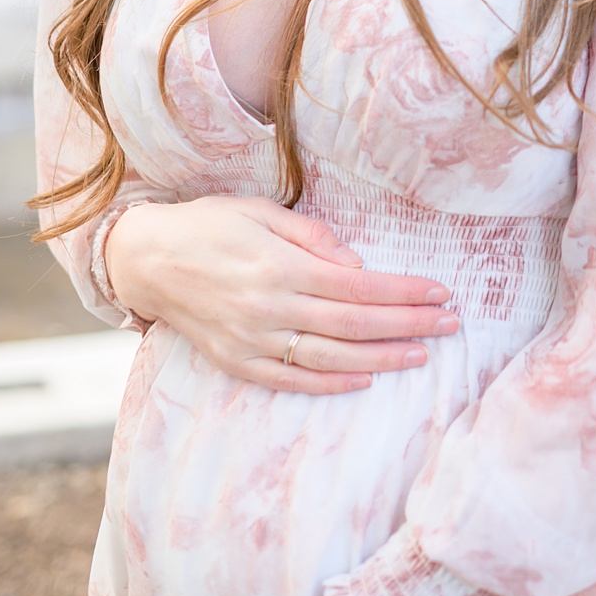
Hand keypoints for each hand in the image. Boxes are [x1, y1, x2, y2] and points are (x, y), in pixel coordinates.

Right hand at [106, 197, 457, 394]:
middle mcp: (269, 308)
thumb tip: (358, 264)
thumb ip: (313, 238)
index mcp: (281, 268)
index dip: (405, 292)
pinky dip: (329, 383)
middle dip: (409, 325)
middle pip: (354, 323)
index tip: (442, 292)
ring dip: (380, 358)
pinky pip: (289, 379)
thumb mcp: (262, 212)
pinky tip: (364, 380)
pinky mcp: (235, 361)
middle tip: (451, 324)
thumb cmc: (210, 226)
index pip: (360, 286)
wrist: (145, 260)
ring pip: (328, 357)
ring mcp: (251, 340)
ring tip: (422, 355)